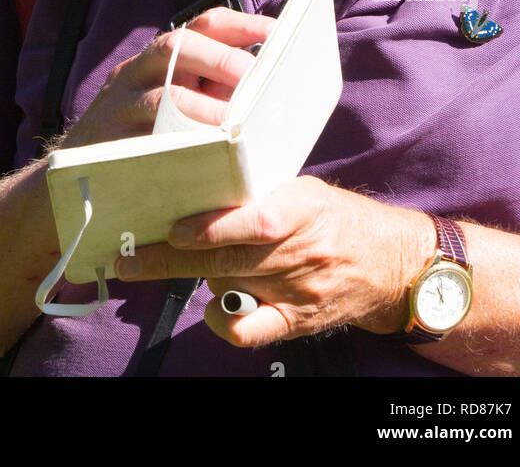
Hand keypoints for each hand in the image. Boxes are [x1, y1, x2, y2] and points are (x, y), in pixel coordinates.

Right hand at [54, 7, 274, 149]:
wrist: (72, 181)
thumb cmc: (140, 143)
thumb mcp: (173, 108)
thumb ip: (211, 95)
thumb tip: (272, 96)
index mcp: (160, 60)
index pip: (203, 26)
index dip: (241, 25)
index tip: (277, 33)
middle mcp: (136, 73)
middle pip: (176, 47)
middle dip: (221, 60)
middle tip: (255, 80)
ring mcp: (118, 106)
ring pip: (161, 96)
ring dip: (203, 109)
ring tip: (235, 126)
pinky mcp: (109, 144)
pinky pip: (144, 141)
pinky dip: (177, 148)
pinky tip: (204, 160)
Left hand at [114, 175, 434, 345]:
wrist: (392, 264)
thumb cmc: (338, 218)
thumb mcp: (305, 189)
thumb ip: (259, 191)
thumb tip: (200, 187)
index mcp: (303, 209)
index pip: (258, 221)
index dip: (214, 227)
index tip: (173, 226)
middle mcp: (299, 252)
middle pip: (227, 258)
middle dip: (169, 256)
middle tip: (127, 254)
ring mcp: (296, 291)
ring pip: (231, 286)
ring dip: (185, 276)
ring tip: (144, 263)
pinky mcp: (296, 321)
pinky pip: (252, 331)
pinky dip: (224, 322)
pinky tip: (210, 309)